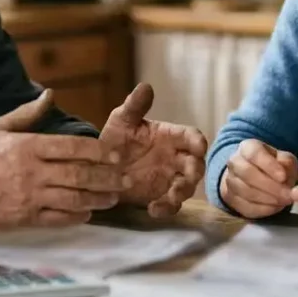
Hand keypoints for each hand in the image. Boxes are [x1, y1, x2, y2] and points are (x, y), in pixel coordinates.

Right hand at [0, 90, 128, 228]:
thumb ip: (27, 113)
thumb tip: (49, 94)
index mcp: (28, 147)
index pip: (73, 148)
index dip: (99, 152)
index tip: (115, 154)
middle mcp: (32, 173)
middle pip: (80, 175)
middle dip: (107, 178)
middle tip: (126, 179)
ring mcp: (30, 197)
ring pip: (74, 199)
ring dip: (98, 199)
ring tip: (113, 198)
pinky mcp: (26, 218)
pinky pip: (59, 219)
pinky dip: (77, 216)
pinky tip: (88, 212)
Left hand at [98, 83, 207, 216]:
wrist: (98, 165)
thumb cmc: (116, 138)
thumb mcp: (122, 121)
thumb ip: (134, 106)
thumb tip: (145, 86)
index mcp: (171, 136)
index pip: (191, 137)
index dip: (197, 142)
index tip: (199, 147)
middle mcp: (175, 158)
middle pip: (196, 164)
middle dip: (196, 170)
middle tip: (190, 175)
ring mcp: (169, 178)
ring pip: (186, 187)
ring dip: (182, 193)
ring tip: (170, 199)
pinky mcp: (160, 196)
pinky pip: (170, 205)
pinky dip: (166, 208)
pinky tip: (153, 210)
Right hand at [218, 139, 296, 218]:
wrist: (256, 177)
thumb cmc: (274, 166)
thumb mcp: (284, 159)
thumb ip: (286, 164)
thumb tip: (284, 177)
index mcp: (248, 147)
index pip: (254, 153)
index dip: (269, 165)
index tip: (283, 177)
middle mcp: (234, 162)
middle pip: (247, 173)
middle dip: (270, 186)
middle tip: (287, 194)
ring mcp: (230, 180)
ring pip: (246, 191)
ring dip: (268, 199)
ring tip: (284, 201)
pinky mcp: (231, 199)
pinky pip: (245, 206)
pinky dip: (263, 209)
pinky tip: (276, 207)